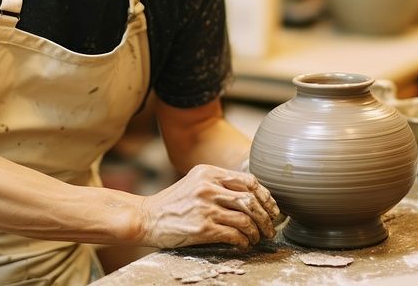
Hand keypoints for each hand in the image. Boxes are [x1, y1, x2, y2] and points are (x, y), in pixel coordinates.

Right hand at [137, 164, 279, 249]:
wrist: (146, 218)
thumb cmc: (173, 203)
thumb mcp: (194, 182)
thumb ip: (217, 184)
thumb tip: (250, 196)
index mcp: (208, 172)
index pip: (248, 181)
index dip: (265, 196)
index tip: (271, 208)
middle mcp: (208, 186)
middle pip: (251, 200)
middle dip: (266, 216)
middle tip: (270, 227)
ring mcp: (205, 207)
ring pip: (245, 218)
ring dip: (257, 232)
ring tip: (257, 238)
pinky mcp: (202, 227)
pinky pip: (234, 234)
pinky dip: (244, 241)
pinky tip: (242, 245)